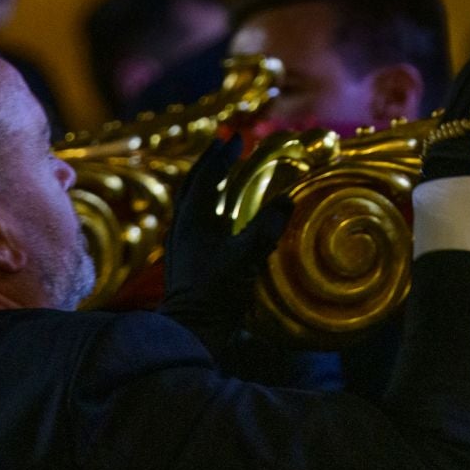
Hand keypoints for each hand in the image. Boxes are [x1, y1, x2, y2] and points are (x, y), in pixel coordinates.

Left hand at [161, 130, 290, 339]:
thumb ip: (266, 228)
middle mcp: (182, 227)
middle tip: (225, 147)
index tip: (238, 138)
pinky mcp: (184, 260)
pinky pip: (194, 220)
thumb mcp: (246, 259)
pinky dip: (208, 206)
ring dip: (207, 183)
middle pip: (193, 185)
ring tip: (224, 174)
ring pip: (191, 202)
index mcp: (193, 220)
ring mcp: (181, 244)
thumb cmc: (215, 294)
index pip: (207, 177)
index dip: (223, 156)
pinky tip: (220, 215)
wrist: (190, 331)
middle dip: (210, 163)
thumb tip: (287, 200)